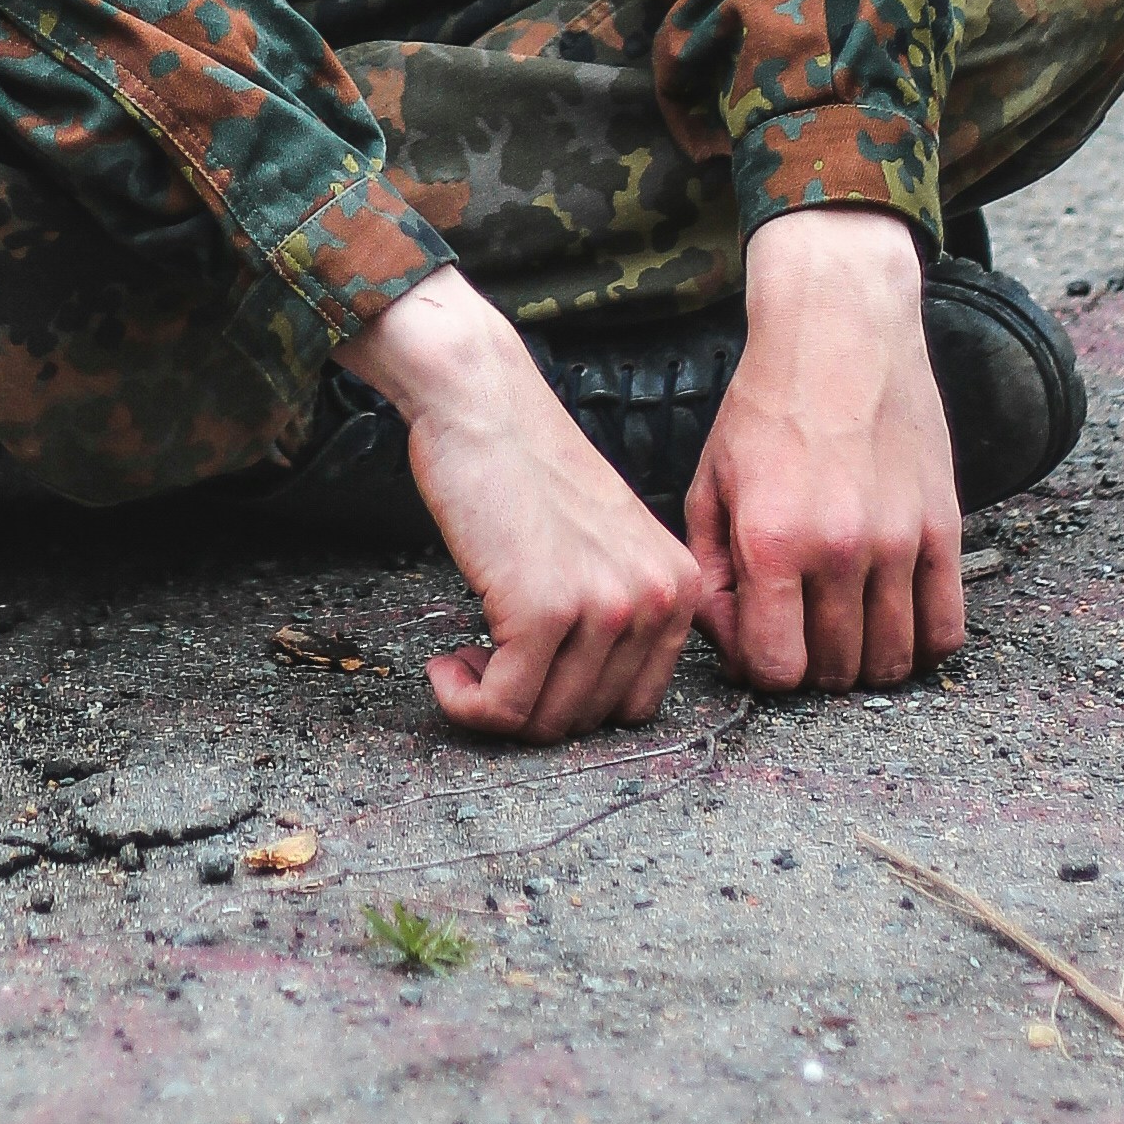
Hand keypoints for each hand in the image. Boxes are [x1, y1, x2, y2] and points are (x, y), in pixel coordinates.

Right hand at [345, 271, 702, 741]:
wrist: (482, 401)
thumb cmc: (527, 467)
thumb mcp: (604, 545)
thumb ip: (615, 612)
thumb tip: (577, 702)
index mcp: (679, 586)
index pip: (634, 704)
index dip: (568, 702)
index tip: (525, 673)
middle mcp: (656, 599)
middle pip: (590, 720)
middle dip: (527, 706)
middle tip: (483, 664)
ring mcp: (604, 605)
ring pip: (546, 722)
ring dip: (490, 705)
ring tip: (463, 661)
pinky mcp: (544, 608)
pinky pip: (504, 705)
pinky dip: (465, 702)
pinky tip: (444, 666)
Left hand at [686, 208, 964, 691]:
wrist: (839, 330)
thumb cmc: (766, 406)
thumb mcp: (710, 482)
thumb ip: (711, 572)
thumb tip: (733, 642)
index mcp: (773, 539)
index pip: (776, 669)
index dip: (763, 667)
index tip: (762, 638)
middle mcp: (840, 548)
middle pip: (836, 672)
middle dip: (814, 663)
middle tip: (804, 625)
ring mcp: (899, 541)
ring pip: (893, 662)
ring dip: (867, 659)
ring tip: (847, 622)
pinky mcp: (945, 528)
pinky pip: (947, 630)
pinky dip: (922, 643)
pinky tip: (895, 615)